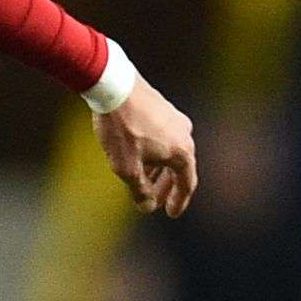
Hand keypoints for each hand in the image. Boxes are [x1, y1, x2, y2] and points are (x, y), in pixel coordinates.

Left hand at [95, 78, 197, 217]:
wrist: (114, 87)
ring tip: (143, 181)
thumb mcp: (127, 168)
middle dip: (165, 188)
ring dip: (159, 170)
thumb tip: (147, 206)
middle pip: (179, 169)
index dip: (179, 201)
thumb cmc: (122, 129)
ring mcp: (175, 119)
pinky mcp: (162, 108)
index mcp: (182, 152)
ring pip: (170, 153)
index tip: (170, 213)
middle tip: (153, 202)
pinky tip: (139, 157)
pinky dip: (155, 153)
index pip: (187, 184)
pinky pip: (164, 138)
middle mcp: (185, 134)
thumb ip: (139, 191)